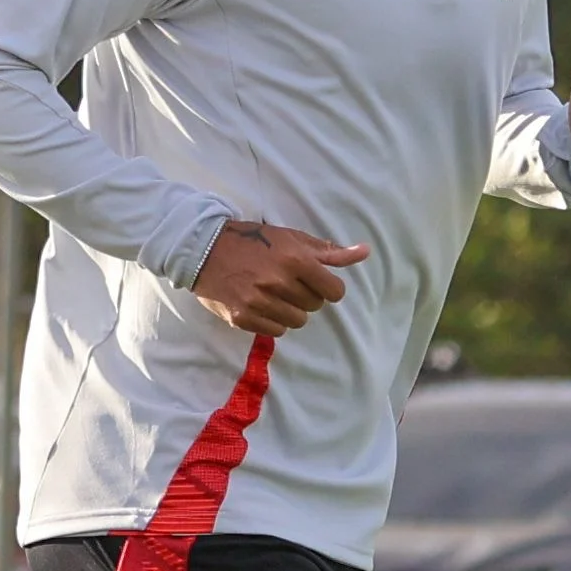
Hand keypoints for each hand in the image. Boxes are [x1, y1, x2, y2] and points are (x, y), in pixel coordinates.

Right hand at [194, 218, 369, 336]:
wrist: (205, 249)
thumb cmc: (254, 241)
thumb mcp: (292, 238)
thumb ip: (329, 252)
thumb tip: (365, 252)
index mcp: (295, 260)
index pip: (334, 291)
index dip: (328, 287)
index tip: (315, 282)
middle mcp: (279, 282)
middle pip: (315, 306)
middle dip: (306, 296)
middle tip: (288, 283)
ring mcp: (259, 302)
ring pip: (297, 321)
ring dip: (291, 310)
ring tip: (274, 294)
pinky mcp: (243, 318)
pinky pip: (276, 331)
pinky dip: (273, 321)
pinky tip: (261, 304)